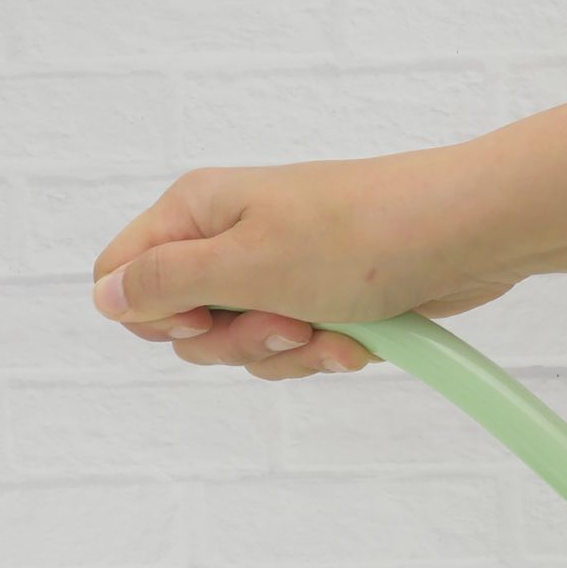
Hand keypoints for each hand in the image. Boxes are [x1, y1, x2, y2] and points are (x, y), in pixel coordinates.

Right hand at [90, 148, 524, 380]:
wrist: (463, 237)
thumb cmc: (359, 237)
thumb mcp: (246, 263)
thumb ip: (166, 283)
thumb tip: (103, 295)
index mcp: (199, 213)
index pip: (125, 275)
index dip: (153, 315)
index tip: (201, 319)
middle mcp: (233, 239)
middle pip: (188, 328)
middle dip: (240, 343)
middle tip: (286, 321)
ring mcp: (281, 273)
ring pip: (249, 348)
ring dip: (291, 354)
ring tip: (333, 329)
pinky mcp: (324, 302)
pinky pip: (300, 351)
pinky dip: (328, 354)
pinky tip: (360, 341)